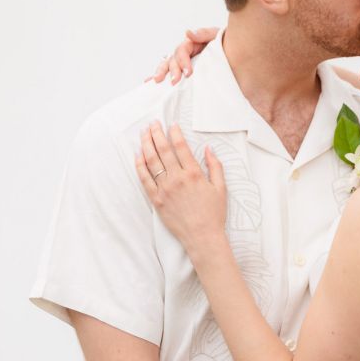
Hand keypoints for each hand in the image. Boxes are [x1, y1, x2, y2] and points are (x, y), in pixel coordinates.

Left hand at [136, 121, 226, 256]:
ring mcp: (165, 189)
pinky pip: (145, 179)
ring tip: (143, 133)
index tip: (171, 124)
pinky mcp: (156, 200)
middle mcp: (177, 178)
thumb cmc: (214, 214)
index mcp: (194, 174)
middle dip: (157, 133)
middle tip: (153, 123)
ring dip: (146, 144)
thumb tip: (209, 149)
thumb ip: (215, 166)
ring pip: (151, 161)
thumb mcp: (221, 188)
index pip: (181, 147)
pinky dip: (140, 165)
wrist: (202, 237)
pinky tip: (138, 155)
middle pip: (163, 150)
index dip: (175, 133)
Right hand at [146, 27, 219, 84]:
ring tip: (157, 81)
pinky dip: (159, 76)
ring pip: (168, 65)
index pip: (182, 51)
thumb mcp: (216, 35)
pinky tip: (150, 83)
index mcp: (191, 44)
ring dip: (161, 72)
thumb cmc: (226, 44)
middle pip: (173, 59)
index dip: (183, 61)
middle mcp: (185, 53)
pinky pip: (169, 73)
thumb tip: (187, 32)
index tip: (189, 73)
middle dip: (172, 71)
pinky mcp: (185, 73)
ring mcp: (183, 63)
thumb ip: (204, 33)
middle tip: (174, 82)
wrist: (237, 56)